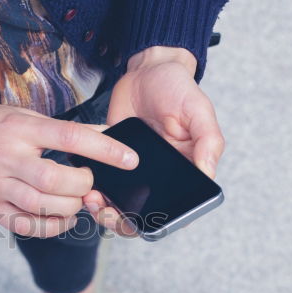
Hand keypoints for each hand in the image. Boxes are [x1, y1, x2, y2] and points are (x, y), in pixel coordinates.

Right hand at [0, 98, 137, 237]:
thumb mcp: (19, 115)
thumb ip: (59, 129)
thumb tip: (104, 136)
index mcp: (19, 128)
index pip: (70, 138)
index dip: (105, 150)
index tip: (130, 159)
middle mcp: (7, 156)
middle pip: (57, 180)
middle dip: (83, 186)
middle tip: (88, 182)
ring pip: (42, 206)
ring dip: (69, 208)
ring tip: (75, 200)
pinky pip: (25, 225)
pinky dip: (50, 227)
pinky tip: (60, 219)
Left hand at [84, 45, 224, 234]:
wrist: (147, 69)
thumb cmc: (178, 89)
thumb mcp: (198, 111)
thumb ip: (208, 141)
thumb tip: (208, 174)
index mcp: (184, 171)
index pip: (173, 210)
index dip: (156, 223)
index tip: (139, 221)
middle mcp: (159, 177)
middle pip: (141, 214)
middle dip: (122, 222)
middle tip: (106, 214)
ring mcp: (132, 170)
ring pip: (117, 204)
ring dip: (103, 209)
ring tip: (92, 200)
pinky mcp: (109, 159)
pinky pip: (99, 181)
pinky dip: (90, 188)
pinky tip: (83, 182)